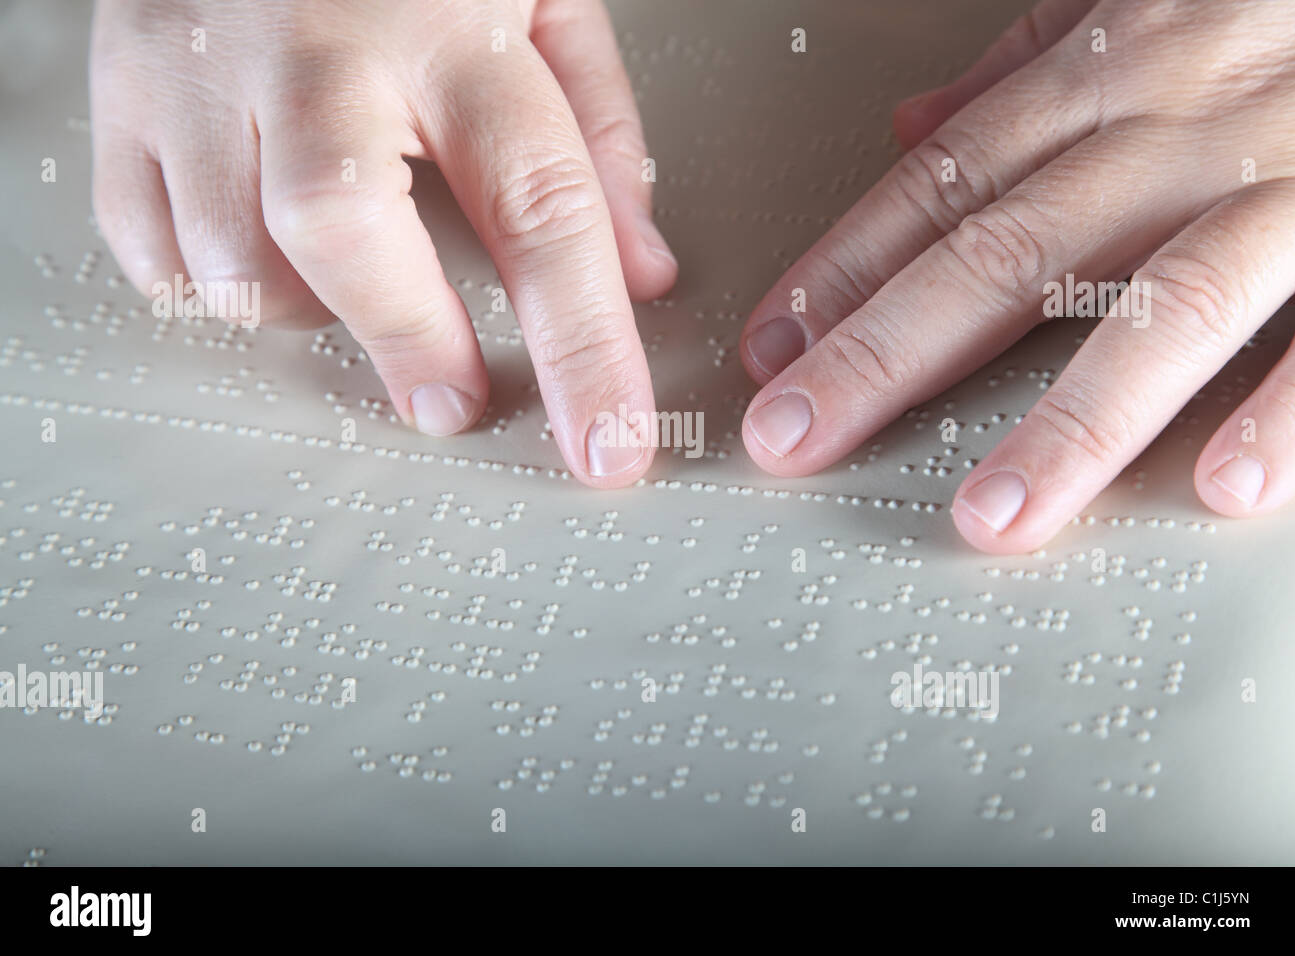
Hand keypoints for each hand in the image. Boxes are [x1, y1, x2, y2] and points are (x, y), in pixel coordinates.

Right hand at [90, 0, 676, 486]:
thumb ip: (599, 131)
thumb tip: (636, 270)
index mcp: (447, 22)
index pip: (540, 210)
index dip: (582, 349)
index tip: (607, 446)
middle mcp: (315, 44)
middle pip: (346, 230)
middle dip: (409, 340)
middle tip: (452, 399)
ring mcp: (199, 63)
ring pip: (232, 253)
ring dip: (307, 307)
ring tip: (355, 280)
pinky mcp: (121, 85)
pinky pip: (149, 242)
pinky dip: (211, 286)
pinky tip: (265, 255)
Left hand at [737, 0, 1294, 552]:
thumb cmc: (1287, 7)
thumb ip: (1033, 64)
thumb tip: (913, 125)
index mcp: (1120, 68)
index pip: (945, 181)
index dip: (846, 271)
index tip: (771, 354)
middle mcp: (1190, 122)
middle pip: (1011, 247)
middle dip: (890, 353)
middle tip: (801, 440)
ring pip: (1165, 298)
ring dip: (1071, 417)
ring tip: (991, 514)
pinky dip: (1285, 408)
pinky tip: (1218, 485)